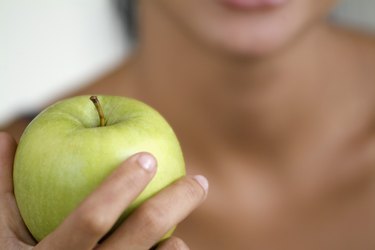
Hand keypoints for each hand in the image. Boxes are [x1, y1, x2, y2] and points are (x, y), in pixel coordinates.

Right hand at [0, 132, 207, 249]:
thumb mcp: (3, 230)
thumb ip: (5, 186)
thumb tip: (6, 136)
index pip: (92, 218)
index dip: (120, 185)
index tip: (148, 156)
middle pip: (143, 234)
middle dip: (177, 201)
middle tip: (200, 181)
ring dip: (176, 241)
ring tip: (180, 225)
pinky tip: (170, 246)